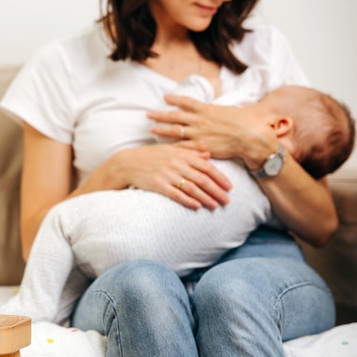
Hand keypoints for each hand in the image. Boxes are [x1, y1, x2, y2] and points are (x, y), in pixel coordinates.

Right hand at [82, 143, 232, 210]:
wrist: (126, 163)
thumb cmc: (150, 156)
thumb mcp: (170, 150)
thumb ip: (190, 153)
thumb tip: (208, 155)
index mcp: (181, 154)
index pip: (206, 166)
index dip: (219, 177)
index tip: (229, 187)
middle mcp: (176, 163)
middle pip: (202, 178)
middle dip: (216, 190)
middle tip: (226, 201)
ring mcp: (167, 174)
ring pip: (191, 188)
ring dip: (205, 198)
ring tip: (214, 206)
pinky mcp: (157, 184)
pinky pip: (176, 194)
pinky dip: (188, 200)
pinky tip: (197, 206)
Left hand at [147, 94, 275, 169]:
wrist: (250, 137)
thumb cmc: (245, 122)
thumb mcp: (230, 110)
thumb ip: (219, 110)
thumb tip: (218, 108)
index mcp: (206, 109)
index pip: (186, 102)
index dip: (174, 99)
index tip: (165, 97)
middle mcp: (199, 120)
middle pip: (174, 116)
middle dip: (160, 114)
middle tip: (148, 114)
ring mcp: (198, 134)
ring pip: (175, 131)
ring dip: (162, 129)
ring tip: (151, 128)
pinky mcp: (200, 147)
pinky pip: (182, 147)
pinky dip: (172, 147)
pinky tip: (163, 148)